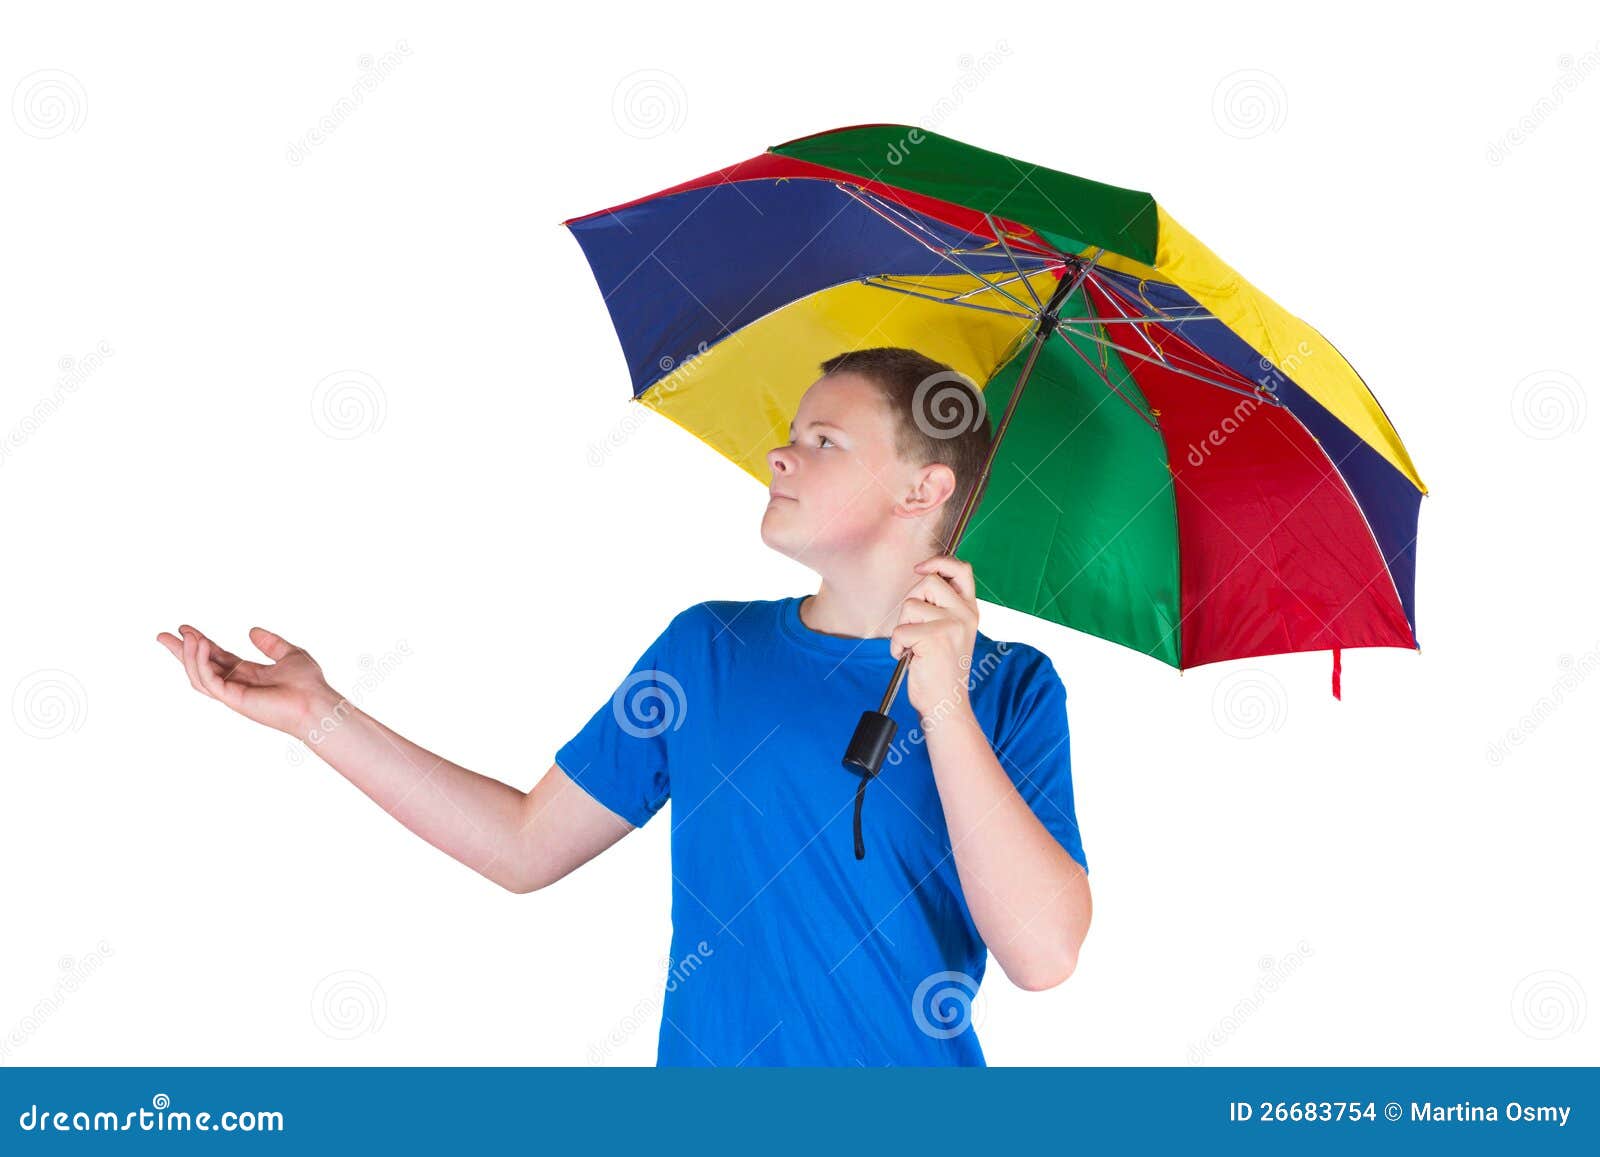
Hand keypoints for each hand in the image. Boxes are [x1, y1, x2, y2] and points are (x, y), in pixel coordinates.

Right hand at [155, 624, 333, 736]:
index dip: (201, 644)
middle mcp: (237, 686)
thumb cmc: (310, 684)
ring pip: (199, 676)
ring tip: (186, 635)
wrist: (317, 703)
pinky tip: (202, 643)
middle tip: (162, 635)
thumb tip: (251, 630)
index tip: (186, 628)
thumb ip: (270, 643)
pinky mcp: (234, 699)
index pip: (217, 658)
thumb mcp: (290, 654)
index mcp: (248, 675)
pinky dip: (201, 662)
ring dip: (189, 655)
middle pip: (201, 667)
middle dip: (181, 652)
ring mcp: (233, 694)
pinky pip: (209, 680)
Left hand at [890, 555, 978, 722]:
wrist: (946, 704)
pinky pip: (900, 630)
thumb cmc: (942, 670)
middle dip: (911, 603)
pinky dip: (896, 646)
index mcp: (970, 610)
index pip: (962, 569)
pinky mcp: (935, 638)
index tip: (920, 569)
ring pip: (910, 605)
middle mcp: (965, 614)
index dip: (939, 562)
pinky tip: (908, 658)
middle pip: (928, 582)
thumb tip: (923, 576)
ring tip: (913, 646)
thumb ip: (944, 606)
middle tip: (914, 628)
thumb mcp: (951, 632)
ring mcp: (952, 625)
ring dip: (902, 627)